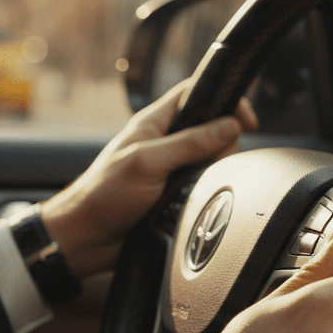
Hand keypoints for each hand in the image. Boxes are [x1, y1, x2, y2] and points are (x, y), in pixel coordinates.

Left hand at [41, 80, 257, 278]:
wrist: (87, 240)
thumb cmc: (103, 195)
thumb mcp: (147, 163)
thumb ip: (189, 143)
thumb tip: (228, 127)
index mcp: (154, 123)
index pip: (196, 93)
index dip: (224, 99)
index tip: (245, 120)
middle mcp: (166, 143)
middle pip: (213, 130)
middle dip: (221, 146)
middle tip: (206, 165)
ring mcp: (172, 169)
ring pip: (212, 161)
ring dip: (212, 174)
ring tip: (191, 189)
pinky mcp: (175, 194)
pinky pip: (204, 187)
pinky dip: (207, 194)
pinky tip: (194, 203)